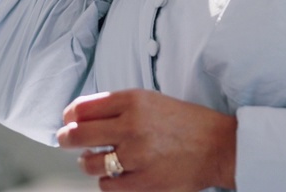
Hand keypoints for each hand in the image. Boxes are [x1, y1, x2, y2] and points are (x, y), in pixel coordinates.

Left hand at [57, 89, 236, 190]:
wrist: (219, 146)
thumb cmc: (186, 122)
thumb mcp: (152, 101)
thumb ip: (119, 106)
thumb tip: (81, 117)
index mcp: (134, 101)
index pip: (83, 108)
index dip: (69, 115)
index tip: (68, 120)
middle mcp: (132, 126)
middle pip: (77, 135)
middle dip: (66, 139)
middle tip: (66, 140)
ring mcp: (136, 156)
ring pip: (89, 163)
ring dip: (88, 162)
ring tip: (95, 160)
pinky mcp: (143, 182)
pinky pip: (107, 185)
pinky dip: (107, 181)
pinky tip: (117, 174)